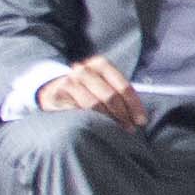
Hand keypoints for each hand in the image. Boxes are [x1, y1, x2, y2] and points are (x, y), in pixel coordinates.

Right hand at [28, 57, 144, 128]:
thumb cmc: (86, 89)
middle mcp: (84, 70)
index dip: (134, 105)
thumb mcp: (102, 84)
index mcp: (101, 64)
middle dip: (123, 114)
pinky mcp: (58, 94)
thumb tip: (140, 114)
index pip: (123, 86)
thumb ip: (119, 93)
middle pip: (110, 96)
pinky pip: (77, 111)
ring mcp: (70, 81)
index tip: (141, 120)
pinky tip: (96, 127)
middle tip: (130, 129)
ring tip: (116, 130)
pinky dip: (89, 120)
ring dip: (107, 120)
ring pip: (93, 104)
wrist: (53, 89)